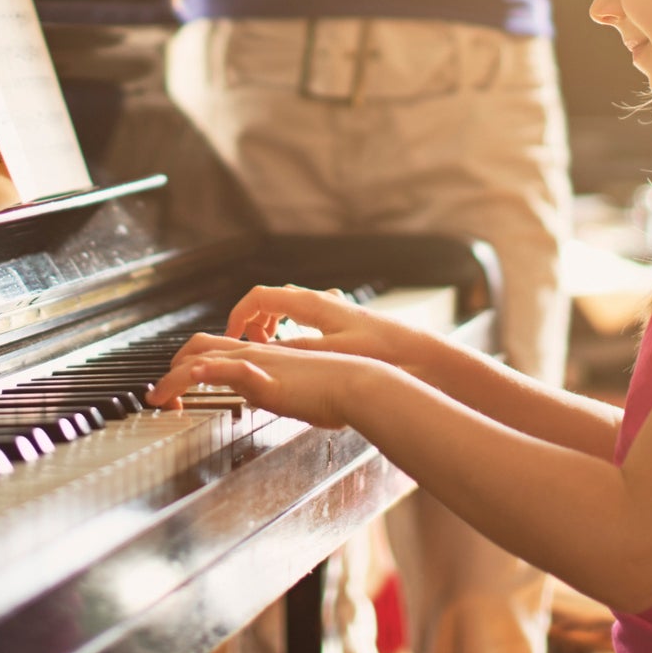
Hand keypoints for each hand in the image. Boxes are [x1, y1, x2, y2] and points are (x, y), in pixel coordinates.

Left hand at [149, 335, 385, 429]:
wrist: (358, 385)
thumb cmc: (336, 392)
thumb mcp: (297, 392)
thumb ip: (278, 392)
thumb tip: (264, 398)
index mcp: (263, 357)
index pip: (216, 350)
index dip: (191, 364)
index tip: (177, 388)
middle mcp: (255, 354)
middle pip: (199, 346)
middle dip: (170, 368)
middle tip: (158, 395)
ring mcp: (258, 364)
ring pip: (201, 356)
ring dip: (172, 378)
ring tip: (157, 400)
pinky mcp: (265, 378)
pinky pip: (226, 368)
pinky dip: (201, 372)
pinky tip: (186, 381)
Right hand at [223, 284, 443, 379]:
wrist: (421, 355)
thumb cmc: (382, 353)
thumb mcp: (332, 355)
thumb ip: (295, 350)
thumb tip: (263, 350)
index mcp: (311, 303)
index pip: (259, 297)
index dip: (237, 316)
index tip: (230, 339)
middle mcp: (320, 299)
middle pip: (271, 299)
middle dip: (253, 321)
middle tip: (249, 347)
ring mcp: (332, 308)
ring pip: (288, 307)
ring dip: (272, 324)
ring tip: (271, 349)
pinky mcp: (343, 320)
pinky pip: (305, 316)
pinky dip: (291, 328)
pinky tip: (300, 350)